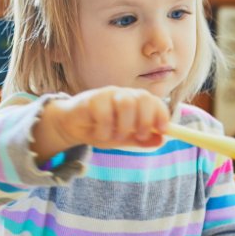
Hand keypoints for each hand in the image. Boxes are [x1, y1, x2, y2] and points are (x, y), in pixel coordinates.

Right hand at [35, 86, 168, 156]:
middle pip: (144, 98)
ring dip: (124, 126)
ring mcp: (107, 94)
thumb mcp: (123, 139)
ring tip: (116, 136)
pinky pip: (104, 113)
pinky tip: (100, 133)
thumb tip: (161, 141)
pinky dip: (105, 129)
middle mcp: (123, 95)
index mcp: (135, 102)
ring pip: (126, 103)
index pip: (154, 101)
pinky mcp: (91, 99)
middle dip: (145, 120)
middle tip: (139, 136)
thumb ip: (141, 140)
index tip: (162, 130)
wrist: (71, 127)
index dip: (162, 114)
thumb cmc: (100, 130)